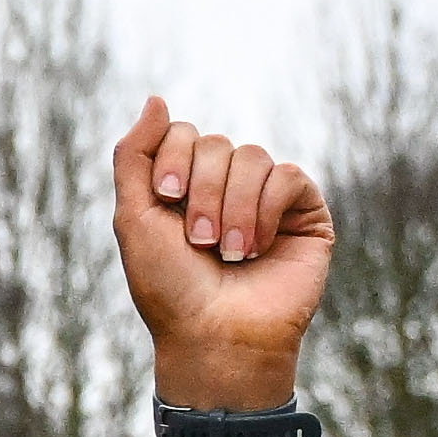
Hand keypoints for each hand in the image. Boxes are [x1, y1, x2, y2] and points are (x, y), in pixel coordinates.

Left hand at [110, 98, 332, 402]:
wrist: (214, 337)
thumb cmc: (169, 288)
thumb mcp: (133, 218)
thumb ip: (135, 156)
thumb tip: (157, 99)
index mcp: (185, 187)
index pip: (182, 134)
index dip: (173, 161)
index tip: (166, 202)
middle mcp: (226, 187)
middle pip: (216, 144)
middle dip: (201, 191)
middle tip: (198, 242)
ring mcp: (266, 199)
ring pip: (252, 157)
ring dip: (231, 207)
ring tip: (228, 253)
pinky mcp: (304, 213)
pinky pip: (287, 176)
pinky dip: (264, 211)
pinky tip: (257, 248)